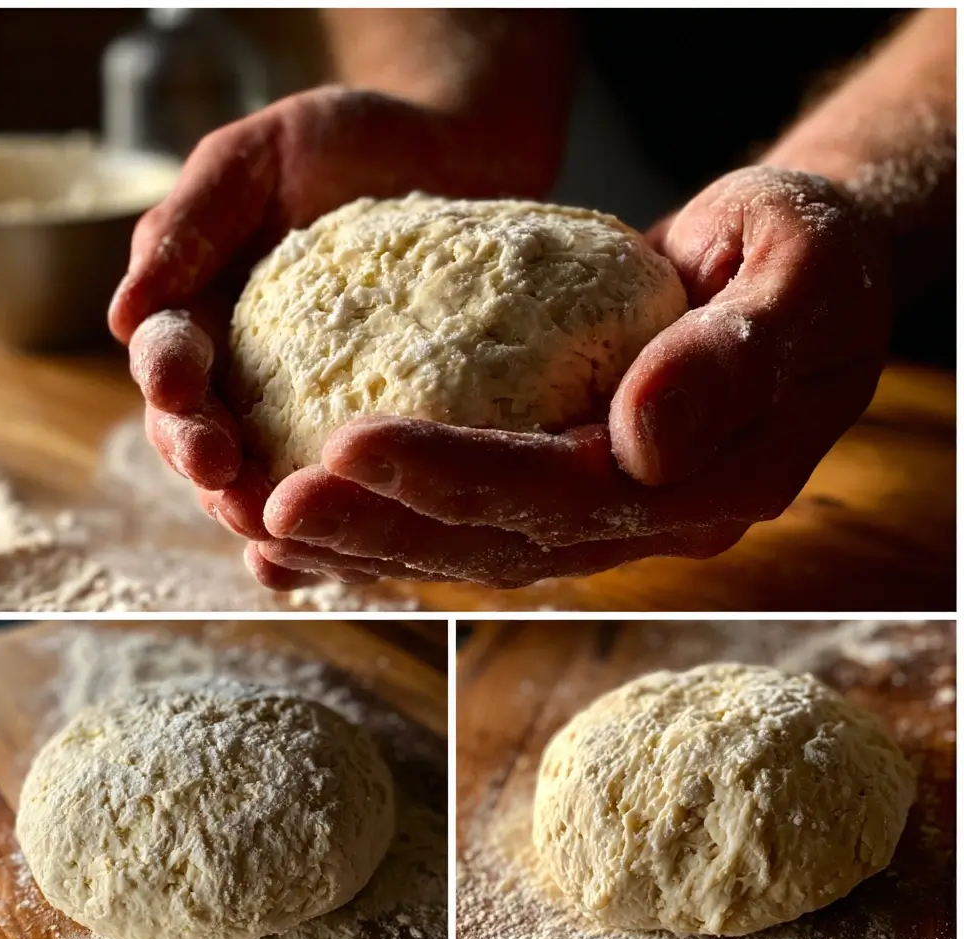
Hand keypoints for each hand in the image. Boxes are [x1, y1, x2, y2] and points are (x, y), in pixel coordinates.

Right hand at [109, 84, 535, 587]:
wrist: (451, 158)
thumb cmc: (348, 144)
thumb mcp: (258, 156)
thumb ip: (189, 223)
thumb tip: (121, 315)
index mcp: (203, 312)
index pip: (168, 367)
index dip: (174, 396)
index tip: (195, 413)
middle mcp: (243, 370)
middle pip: (205, 438)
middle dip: (211, 470)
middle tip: (236, 494)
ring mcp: (302, 404)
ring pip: (263, 475)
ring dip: (264, 511)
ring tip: (281, 537)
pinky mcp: (365, 425)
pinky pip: (340, 481)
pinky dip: (331, 526)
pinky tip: (338, 564)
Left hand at [251, 166, 891, 588]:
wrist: (798, 277)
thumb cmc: (805, 257)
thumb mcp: (801, 275)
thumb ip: (738, 356)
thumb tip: (642, 440)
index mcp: (711, 482)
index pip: (568, 494)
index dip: (459, 477)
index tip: (353, 444)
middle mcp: (651, 519)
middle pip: (504, 541)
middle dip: (384, 525)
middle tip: (273, 504)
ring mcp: (608, 516)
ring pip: (477, 546)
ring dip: (369, 538)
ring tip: (269, 517)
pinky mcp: (571, 493)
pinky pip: (474, 522)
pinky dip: (392, 524)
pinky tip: (318, 521)